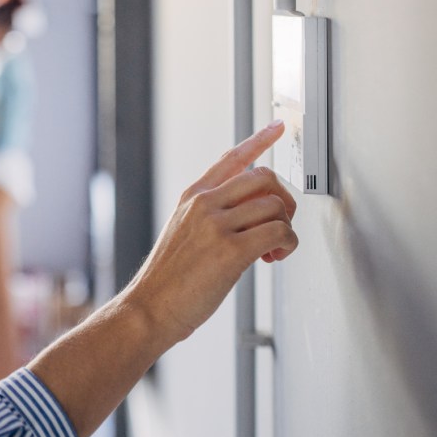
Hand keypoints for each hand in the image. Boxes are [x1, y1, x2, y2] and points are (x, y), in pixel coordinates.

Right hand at [124, 120, 297, 344]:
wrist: (149, 308)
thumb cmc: (167, 280)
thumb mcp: (182, 234)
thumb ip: (211, 217)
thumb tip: (249, 216)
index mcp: (192, 197)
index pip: (231, 159)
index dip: (259, 140)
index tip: (277, 128)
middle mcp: (204, 204)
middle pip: (263, 178)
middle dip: (283, 201)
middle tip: (280, 225)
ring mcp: (217, 225)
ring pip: (275, 206)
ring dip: (286, 229)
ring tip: (272, 250)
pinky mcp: (231, 251)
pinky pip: (279, 233)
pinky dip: (287, 245)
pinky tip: (272, 258)